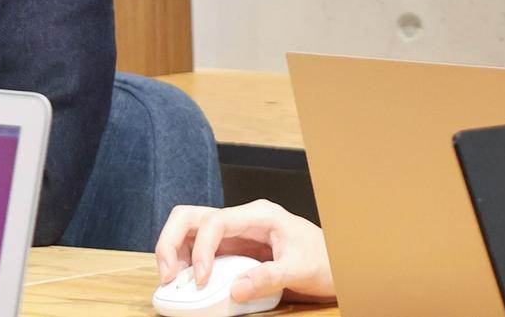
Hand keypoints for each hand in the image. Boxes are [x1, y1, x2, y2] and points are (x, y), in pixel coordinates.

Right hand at [155, 200, 334, 304]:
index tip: (201, 279)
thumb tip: (236, 288)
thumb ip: (270, 277)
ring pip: (189, 232)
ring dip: (173, 253)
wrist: (337, 265)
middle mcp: (241, 220)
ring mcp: (234, 235)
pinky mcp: (232, 251)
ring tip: (171, 282)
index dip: (201, 249)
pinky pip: (199, 251)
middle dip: (170, 242)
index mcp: (259, 215)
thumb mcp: (301, 269)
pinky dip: (185, 265)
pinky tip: (186, 285)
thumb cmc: (324, 260)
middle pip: (191, 217)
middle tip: (167, 275)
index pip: (215, 221)